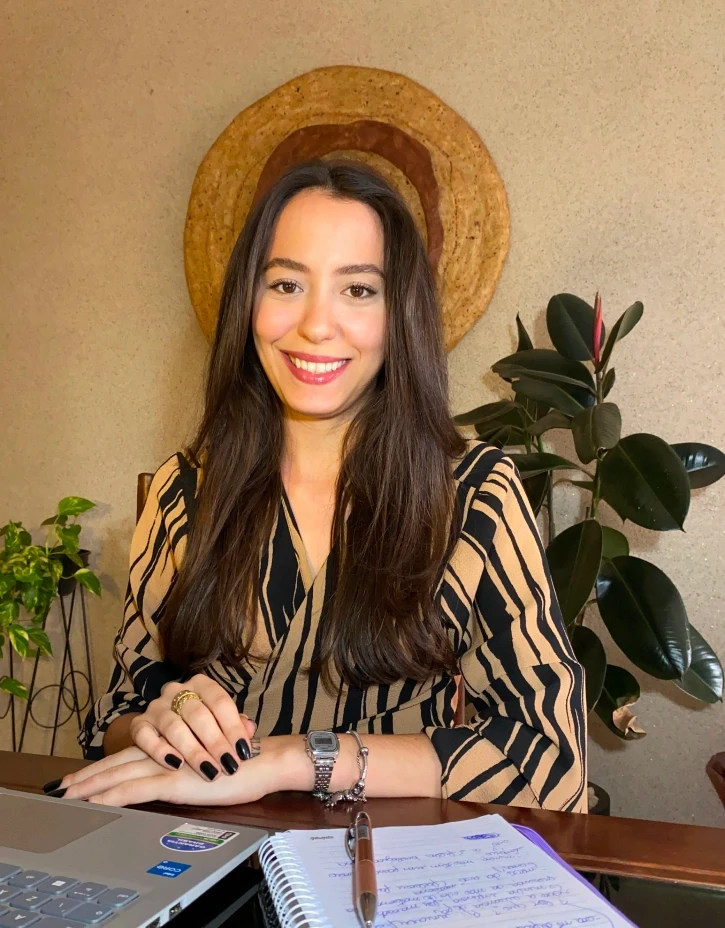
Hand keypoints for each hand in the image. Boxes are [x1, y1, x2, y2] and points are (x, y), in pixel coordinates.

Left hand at [55, 746, 272, 807]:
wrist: (263, 760)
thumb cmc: (242, 758)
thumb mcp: (210, 755)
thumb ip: (191, 756)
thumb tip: (177, 762)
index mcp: (171, 743)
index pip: (130, 752)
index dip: (103, 764)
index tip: (80, 776)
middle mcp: (166, 747)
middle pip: (118, 760)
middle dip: (86, 776)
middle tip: (59, 788)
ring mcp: (168, 762)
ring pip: (120, 771)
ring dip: (90, 785)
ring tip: (67, 796)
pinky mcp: (175, 778)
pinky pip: (137, 787)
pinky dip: (113, 795)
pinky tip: (95, 803)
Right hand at [129, 675, 256, 780]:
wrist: (165, 730)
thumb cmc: (202, 727)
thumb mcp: (221, 721)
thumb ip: (236, 724)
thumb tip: (249, 728)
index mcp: (200, 684)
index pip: (220, 701)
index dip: (233, 727)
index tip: (244, 751)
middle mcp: (176, 690)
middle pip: (198, 714)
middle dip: (216, 742)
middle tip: (229, 765)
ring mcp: (155, 707)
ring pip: (173, 727)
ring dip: (194, 751)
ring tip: (210, 771)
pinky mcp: (138, 725)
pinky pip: (145, 737)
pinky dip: (160, 751)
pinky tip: (177, 765)